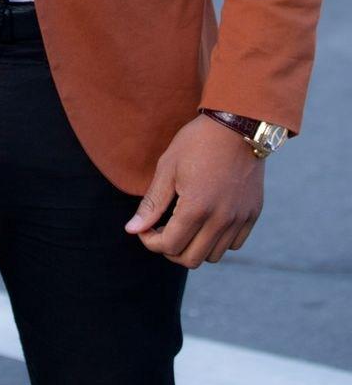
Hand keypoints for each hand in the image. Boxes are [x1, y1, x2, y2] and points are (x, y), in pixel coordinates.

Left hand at [123, 114, 264, 266]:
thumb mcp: (167, 167)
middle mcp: (220, 219)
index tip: (144, 228)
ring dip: (194, 247)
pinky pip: (234, 244)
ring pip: (213, 256)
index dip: (150, 241)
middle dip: (170, 250)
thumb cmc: (197, 142)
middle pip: (190, 259)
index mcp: (196, 207)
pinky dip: (217, 241)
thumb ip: (151, 204)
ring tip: (184, 226)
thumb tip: (132, 230)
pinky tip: (207, 221)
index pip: (169, 246)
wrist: (238, 125)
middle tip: (161, 230)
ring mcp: (239, 218)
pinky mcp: (252, 214)